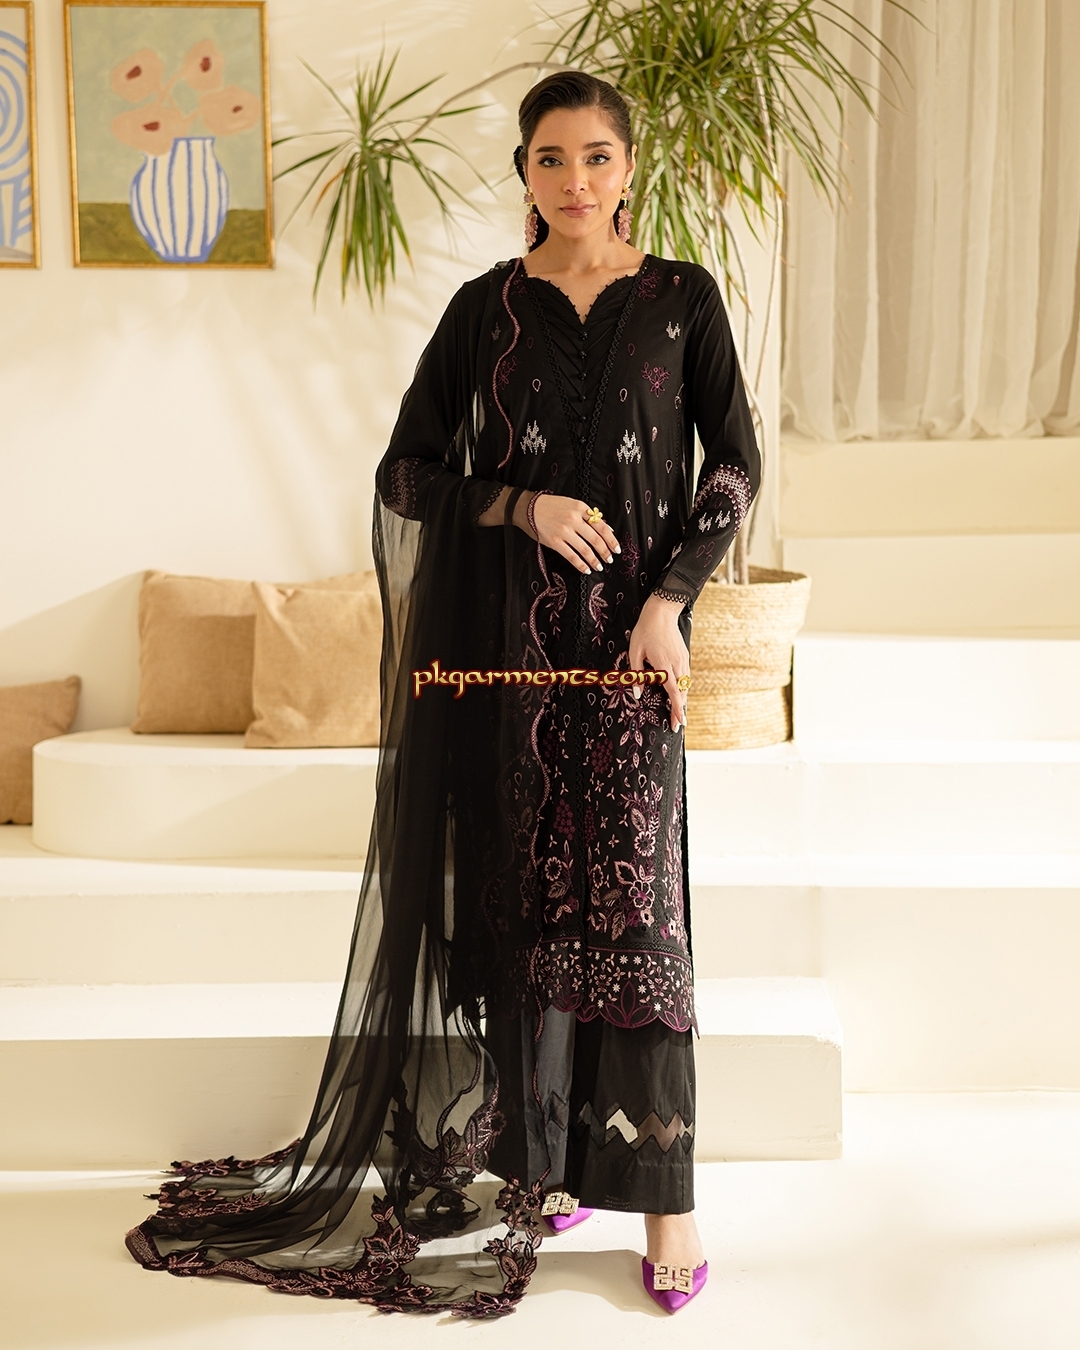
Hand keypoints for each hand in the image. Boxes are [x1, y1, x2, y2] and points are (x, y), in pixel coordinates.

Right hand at [523, 492, 620, 572]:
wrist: (529, 508)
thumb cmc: (552, 506)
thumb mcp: (573, 504)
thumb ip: (589, 516)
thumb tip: (607, 528)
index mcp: (580, 508)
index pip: (601, 526)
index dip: (611, 540)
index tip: (616, 549)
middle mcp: (573, 520)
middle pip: (595, 539)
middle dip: (605, 552)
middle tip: (609, 560)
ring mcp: (564, 532)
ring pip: (585, 550)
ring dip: (594, 560)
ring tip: (599, 567)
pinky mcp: (554, 542)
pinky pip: (571, 556)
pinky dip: (580, 565)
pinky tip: (586, 569)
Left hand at [628, 593, 689, 730]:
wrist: (662, 613)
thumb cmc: (645, 631)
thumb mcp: (635, 652)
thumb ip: (636, 674)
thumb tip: (638, 694)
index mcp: (664, 666)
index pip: (673, 693)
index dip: (677, 710)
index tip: (679, 723)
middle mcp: (677, 665)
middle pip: (682, 693)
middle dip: (680, 710)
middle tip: (677, 724)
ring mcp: (683, 660)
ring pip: (685, 686)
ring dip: (683, 700)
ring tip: (678, 712)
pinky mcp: (684, 656)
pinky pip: (685, 677)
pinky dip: (683, 688)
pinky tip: (679, 694)